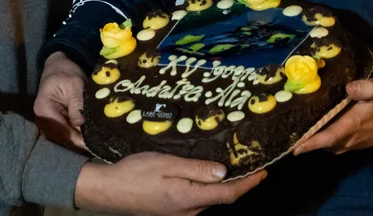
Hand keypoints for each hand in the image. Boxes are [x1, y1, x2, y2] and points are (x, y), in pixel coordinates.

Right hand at [33, 51, 86, 149]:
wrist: (59, 64)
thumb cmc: (66, 71)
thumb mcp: (74, 84)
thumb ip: (76, 104)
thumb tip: (81, 125)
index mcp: (43, 109)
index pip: (61, 131)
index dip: (78, 139)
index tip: (94, 144)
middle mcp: (42, 119)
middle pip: (62, 138)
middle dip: (79, 141)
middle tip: (98, 145)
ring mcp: (47, 121)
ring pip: (64, 138)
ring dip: (78, 140)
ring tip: (95, 142)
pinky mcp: (54, 121)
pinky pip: (65, 132)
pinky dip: (76, 135)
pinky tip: (88, 136)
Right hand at [75, 152, 265, 215]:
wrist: (108, 191)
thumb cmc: (135, 173)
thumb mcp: (166, 165)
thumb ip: (196, 170)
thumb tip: (225, 172)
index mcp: (189, 199)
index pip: (228, 194)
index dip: (249, 184)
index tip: (264, 172)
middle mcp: (188, 212)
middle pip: (220, 198)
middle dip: (237, 183)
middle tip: (249, 162)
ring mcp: (179, 214)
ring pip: (208, 199)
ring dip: (221, 185)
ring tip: (230, 165)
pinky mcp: (171, 212)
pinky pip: (196, 199)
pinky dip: (206, 188)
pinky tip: (204, 175)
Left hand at [291, 78, 372, 154]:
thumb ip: (366, 88)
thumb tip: (349, 87)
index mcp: (349, 128)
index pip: (326, 138)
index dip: (310, 142)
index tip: (293, 146)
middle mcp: (341, 140)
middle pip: (316, 141)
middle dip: (299, 136)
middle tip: (277, 126)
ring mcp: (339, 145)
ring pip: (317, 142)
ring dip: (304, 135)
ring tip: (283, 122)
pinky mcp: (337, 144)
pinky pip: (321, 141)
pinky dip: (311, 134)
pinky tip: (300, 123)